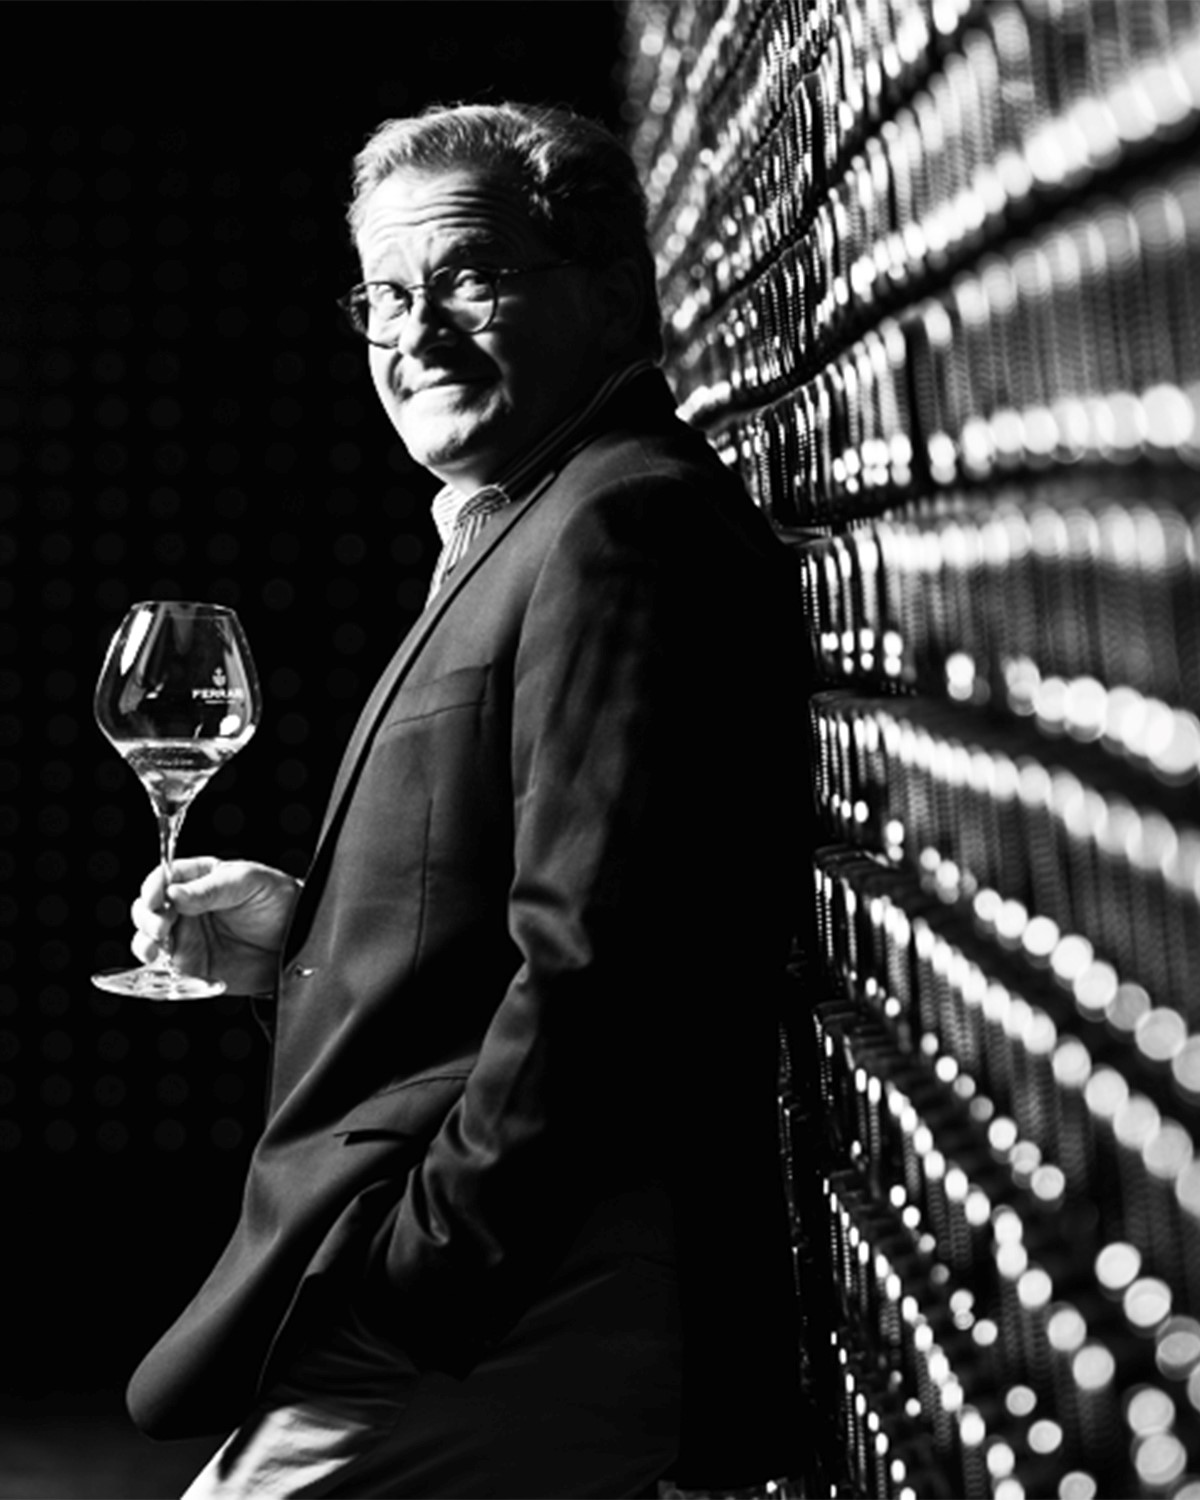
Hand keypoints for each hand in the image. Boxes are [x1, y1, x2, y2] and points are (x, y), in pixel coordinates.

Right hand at [131, 857, 301, 996]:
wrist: (298, 939)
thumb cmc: (277, 899)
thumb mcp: (248, 882)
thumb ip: (211, 888)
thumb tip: (174, 894)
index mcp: (198, 879)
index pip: (163, 879)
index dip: (153, 888)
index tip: (155, 899)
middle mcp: (186, 908)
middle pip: (148, 910)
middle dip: (147, 919)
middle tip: (161, 929)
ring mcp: (187, 938)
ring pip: (149, 941)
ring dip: (144, 945)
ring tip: (154, 951)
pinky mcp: (194, 966)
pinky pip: (166, 971)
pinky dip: (157, 972)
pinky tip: (164, 970)